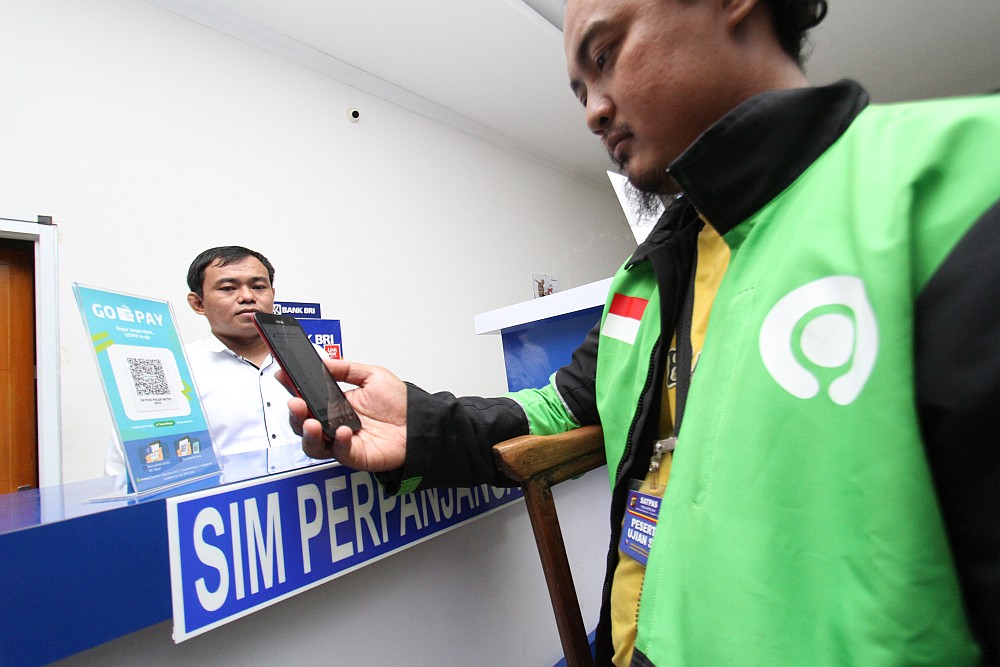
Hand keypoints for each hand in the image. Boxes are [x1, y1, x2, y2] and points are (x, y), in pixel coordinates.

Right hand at [280, 359, 406, 471]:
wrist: (420, 422)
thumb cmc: (399, 403)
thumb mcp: (373, 376)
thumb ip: (347, 368)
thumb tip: (323, 362)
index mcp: (335, 404)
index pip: (307, 398)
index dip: (292, 389)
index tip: (282, 376)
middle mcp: (335, 424)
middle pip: (302, 424)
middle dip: (294, 415)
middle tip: (296, 403)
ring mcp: (343, 442)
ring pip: (313, 444)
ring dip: (308, 434)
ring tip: (311, 423)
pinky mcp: (355, 456)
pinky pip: (340, 453)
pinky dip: (338, 443)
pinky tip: (343, 432)